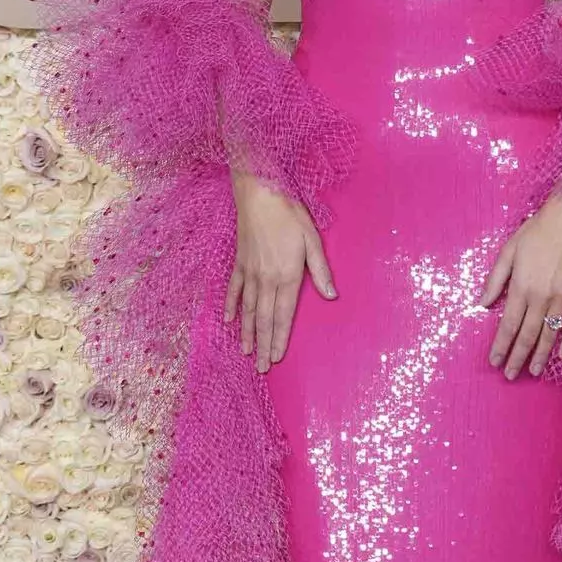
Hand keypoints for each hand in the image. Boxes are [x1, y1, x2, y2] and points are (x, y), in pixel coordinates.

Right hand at [225, 173, 335, 371]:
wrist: (258, 193)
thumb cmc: (289, 214)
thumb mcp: (312, 239)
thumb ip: (320, 270)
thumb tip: (331, 295)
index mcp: (286, 276)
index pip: (284, 315)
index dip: (280, 338)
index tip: (277, 358)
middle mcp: (265, 279)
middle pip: (265, 319)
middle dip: (264, 345)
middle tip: (261, 368)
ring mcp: (249, 272)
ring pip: (248, 310)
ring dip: (248, 333)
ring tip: (247, 352)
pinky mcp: (239, 263)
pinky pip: (234, 290)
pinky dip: (232, 307)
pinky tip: (230, 322)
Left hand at [478, 192, 561, 378]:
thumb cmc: (535, 232)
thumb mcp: (508, 251)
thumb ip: (495, 280)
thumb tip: (482, 303)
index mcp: (521, 287)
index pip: (508, 325)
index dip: (500, 346)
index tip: (495, 361)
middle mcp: (541, 296)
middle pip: (527, 335)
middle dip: (517, 357)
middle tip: (510, 375)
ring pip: (549, 333)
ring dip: (540, 355)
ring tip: (533, 371)